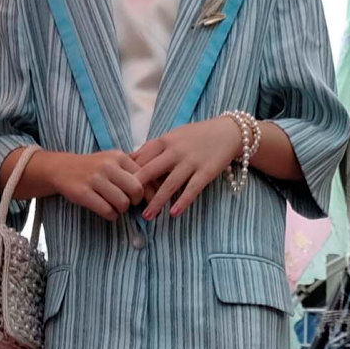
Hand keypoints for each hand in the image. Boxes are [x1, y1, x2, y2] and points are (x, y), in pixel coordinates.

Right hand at [24, 148, 138, 221]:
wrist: (62, 168)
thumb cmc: (93, 167)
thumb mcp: (113, 161)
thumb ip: (133, 169)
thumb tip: (159, 185)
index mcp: (119, 157)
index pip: (145, 176)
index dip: (149, 191)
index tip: (148, 200)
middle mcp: (108, 166)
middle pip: (136, 190)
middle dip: (136, 201)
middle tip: (131, 204)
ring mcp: (94, 179)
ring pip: (122, 203)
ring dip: (122, 210)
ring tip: (116, 207)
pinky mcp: (83, 193)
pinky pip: (107, 211)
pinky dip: (111, 216)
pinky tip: (108, 212)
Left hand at [126, 117, 241, 219]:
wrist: (228, 132)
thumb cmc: (196, 136)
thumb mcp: (173, 136)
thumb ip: (153, 148)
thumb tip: (130, 160)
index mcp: (165, 141)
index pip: (141, 158)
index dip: (130, 174)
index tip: (122, 188)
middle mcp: (176, 151)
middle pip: (151, 171)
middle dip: (138, 189)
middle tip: (127, 204)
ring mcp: (191, 162)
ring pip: (169, 184)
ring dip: (157, 202)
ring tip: (147, 216)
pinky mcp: (206, 172)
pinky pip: (192, 189)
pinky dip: (182, 202)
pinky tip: (173, 213)